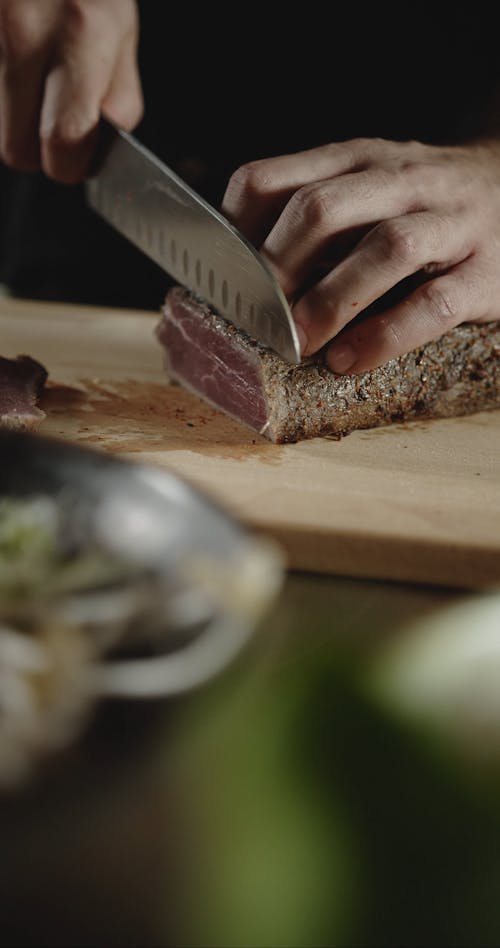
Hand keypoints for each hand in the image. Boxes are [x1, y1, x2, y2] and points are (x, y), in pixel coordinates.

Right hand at [0, 0, 141, 182]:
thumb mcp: (120, 17)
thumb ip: (119, 88)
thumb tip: (107, 141)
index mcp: (82, 32)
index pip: (65, 140)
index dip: (69, 164)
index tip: (74, 159)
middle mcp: (24, 28)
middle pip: (14, 149)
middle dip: (33, 150)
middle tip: (47, 124)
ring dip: (9, 117)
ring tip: (28, 78)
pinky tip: (10, 55)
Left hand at [221, 137, 499, 371]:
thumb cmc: (424, 205)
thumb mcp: (367, 187)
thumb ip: (313, 213)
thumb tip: (237, 268)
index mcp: (355, 161)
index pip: (270, 178)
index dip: (233, 230)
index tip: (219, 277)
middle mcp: (400, 181)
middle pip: (320, 209)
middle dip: (277, 267)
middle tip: (258, 315)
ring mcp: (448, 223)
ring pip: (384, 248)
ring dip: (330, 299)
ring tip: (301, 342)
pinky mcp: (484, 273)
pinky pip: (432, 304)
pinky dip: (385, 335)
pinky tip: (350, 359)